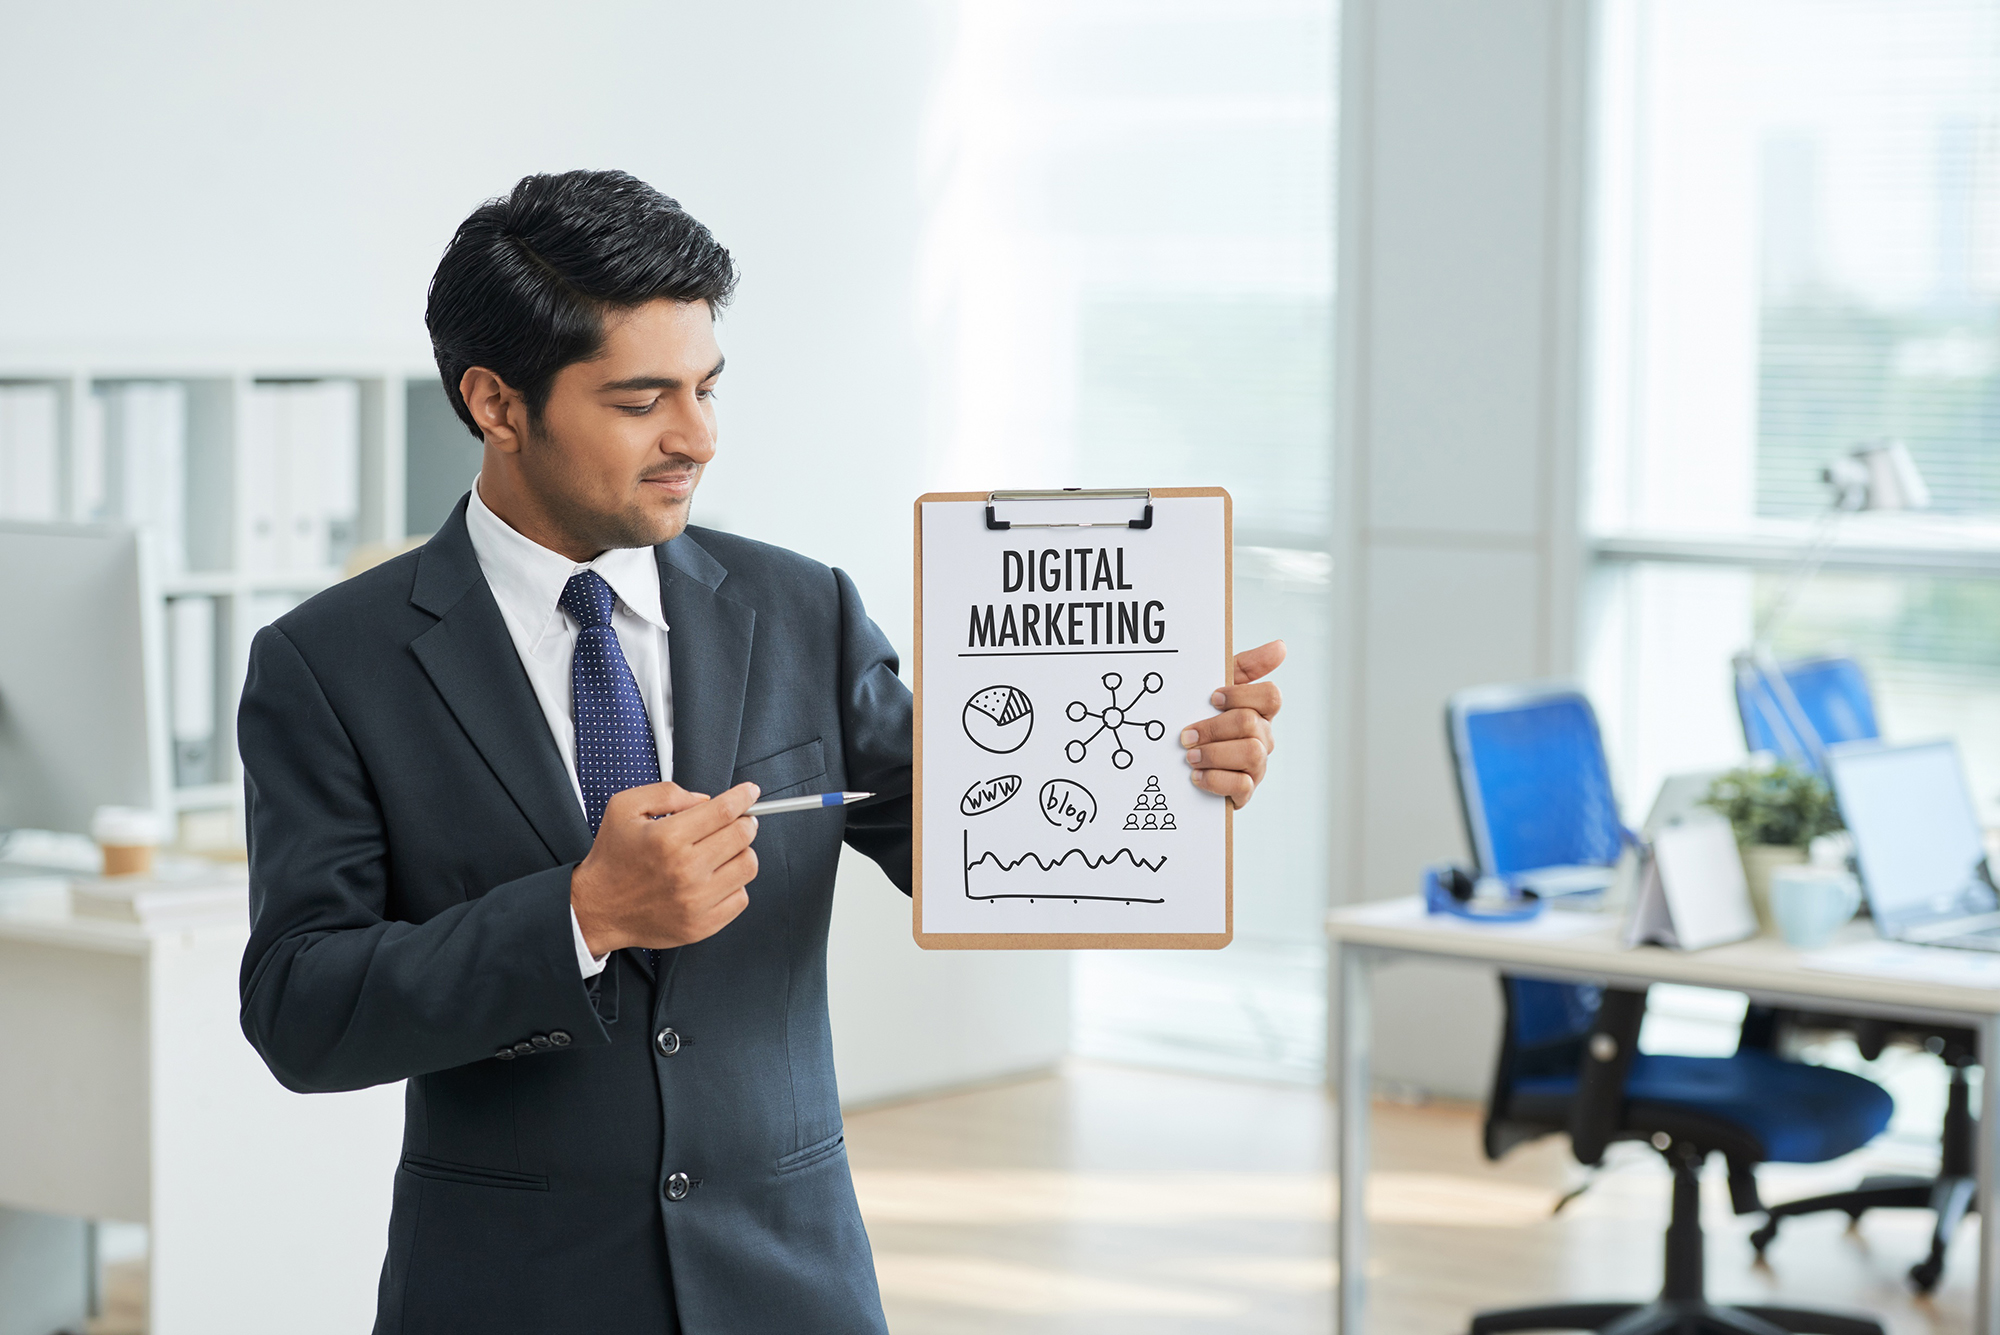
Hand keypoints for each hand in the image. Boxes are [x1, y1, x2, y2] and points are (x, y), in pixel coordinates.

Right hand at [570, 781, 760, 954]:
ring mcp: (695, 901)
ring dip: (741, 853)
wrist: (597, 908)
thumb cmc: (612, 858)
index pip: (724, 811)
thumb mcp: (624, 808)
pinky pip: (741, 898)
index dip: (743, 797)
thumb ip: (666, 793)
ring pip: (748, 866)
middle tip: (736, 822)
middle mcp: (685, 870)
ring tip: (723, 852)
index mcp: (667, 838)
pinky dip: (734, 884)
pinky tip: (715, 879)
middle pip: (742, 836)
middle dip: (744, 822)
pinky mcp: (701, 925)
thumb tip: (704, 800)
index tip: (749, 793)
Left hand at [1181, 640, 1284, 809]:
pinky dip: (1216, 779)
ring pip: (1251, 753)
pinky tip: (1197, 776)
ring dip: (1214, 753)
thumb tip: (1280, 646)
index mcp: (1259, 711)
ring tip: (1190, 756)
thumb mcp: (1215, 689)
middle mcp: (1263, 737)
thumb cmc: (1203, 719)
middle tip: (1186, 735)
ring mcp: (1257, 766)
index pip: (1270, 696)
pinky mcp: (1245, 792)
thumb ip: (1245, 667)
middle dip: (1214, 727)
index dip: (1242, 695)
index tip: (1212, 698)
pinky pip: (1242, 784)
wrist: (1179, 766)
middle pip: (1252, 724)